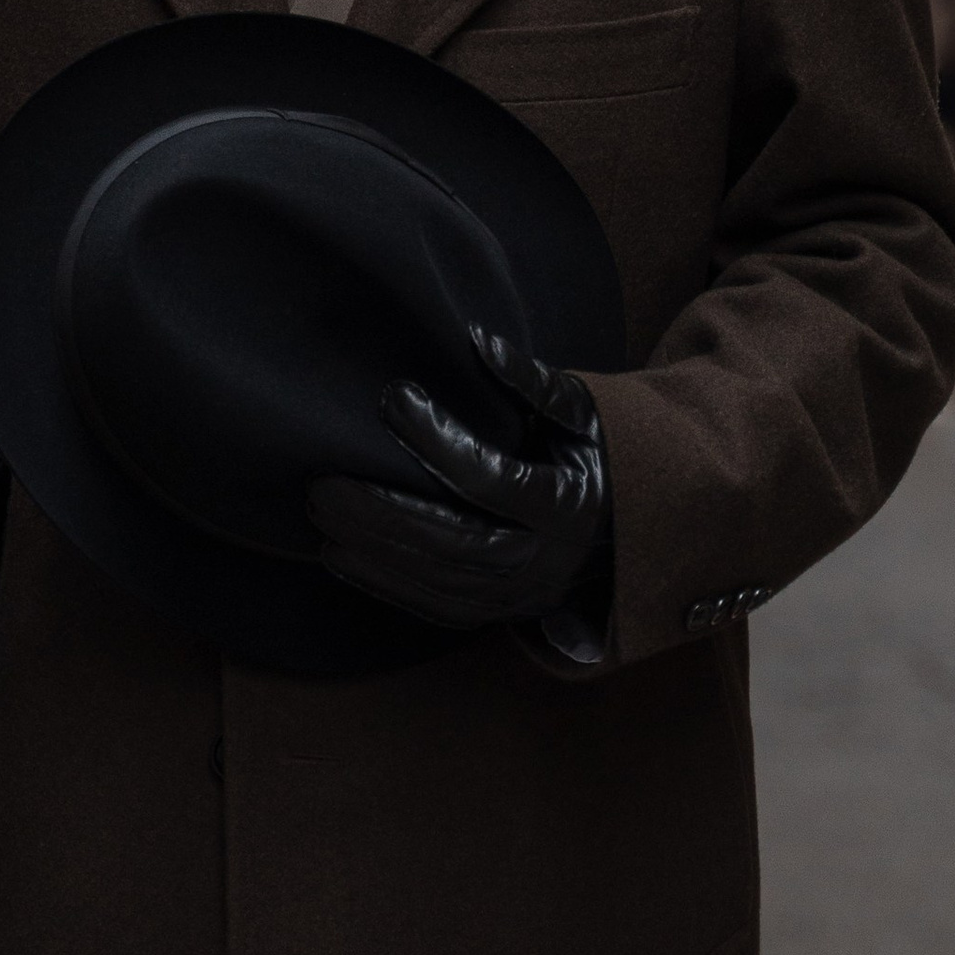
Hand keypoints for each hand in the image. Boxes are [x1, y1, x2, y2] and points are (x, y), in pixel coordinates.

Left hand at [308, 326, 610, 634]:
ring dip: (372, 550)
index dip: (437, 439)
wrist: (633, 528)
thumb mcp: (584, 411)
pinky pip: (435, 607)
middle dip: (381, 513)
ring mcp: (522, 596)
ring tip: (321, 511)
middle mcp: (545, 561)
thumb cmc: (599, 454)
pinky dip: (384, 583)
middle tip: (323, 482)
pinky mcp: (501, 613)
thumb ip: (533, 382)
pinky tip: (340, 555)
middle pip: (452, 543)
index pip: (490, 478)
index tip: (392, 397)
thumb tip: (478, 341)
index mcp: (569, 505)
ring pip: (437, 581)